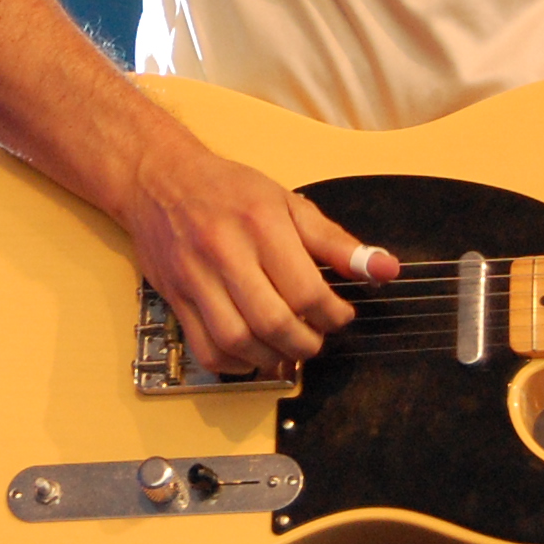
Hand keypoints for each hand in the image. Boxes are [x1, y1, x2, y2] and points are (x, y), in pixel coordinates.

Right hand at [126, 139, 399, 374]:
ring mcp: (195, 278)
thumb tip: (385, 269)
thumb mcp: (289, 203)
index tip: (340, 316)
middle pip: (273, 322)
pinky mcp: (175, 297)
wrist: (159, 178)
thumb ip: (338, 242)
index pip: (306, 290)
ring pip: (237, 341)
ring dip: (272, 358)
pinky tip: (253, 355)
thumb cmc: (227, 190)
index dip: (333, 315)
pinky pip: (205, 349)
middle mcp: (225, 252)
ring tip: (289, 352)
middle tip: (316, 340)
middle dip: (306, 344)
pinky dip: (234, 365)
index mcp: (261, 224)